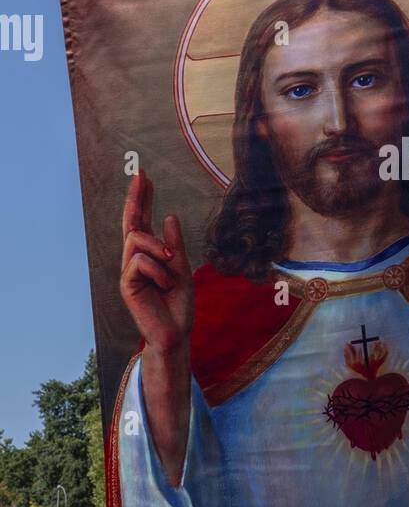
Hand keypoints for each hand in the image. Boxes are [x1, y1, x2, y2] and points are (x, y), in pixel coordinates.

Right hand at [121, 170, 193, 354]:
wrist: (177, 332)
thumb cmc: (179, 304)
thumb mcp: (183, 269)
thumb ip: (175, 245)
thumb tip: (169, 216)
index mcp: (149, 256)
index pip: (143, 222)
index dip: (143, 200)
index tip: (144, 177)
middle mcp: (136, 261)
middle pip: (132, 223)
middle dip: (136, 198)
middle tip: (141, 174)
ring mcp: (129, 272)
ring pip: (137, 240)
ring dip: (159, 250)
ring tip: (171, 265)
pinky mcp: (126, 284)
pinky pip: (140, 262)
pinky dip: (158, 271)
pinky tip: (164, 284)